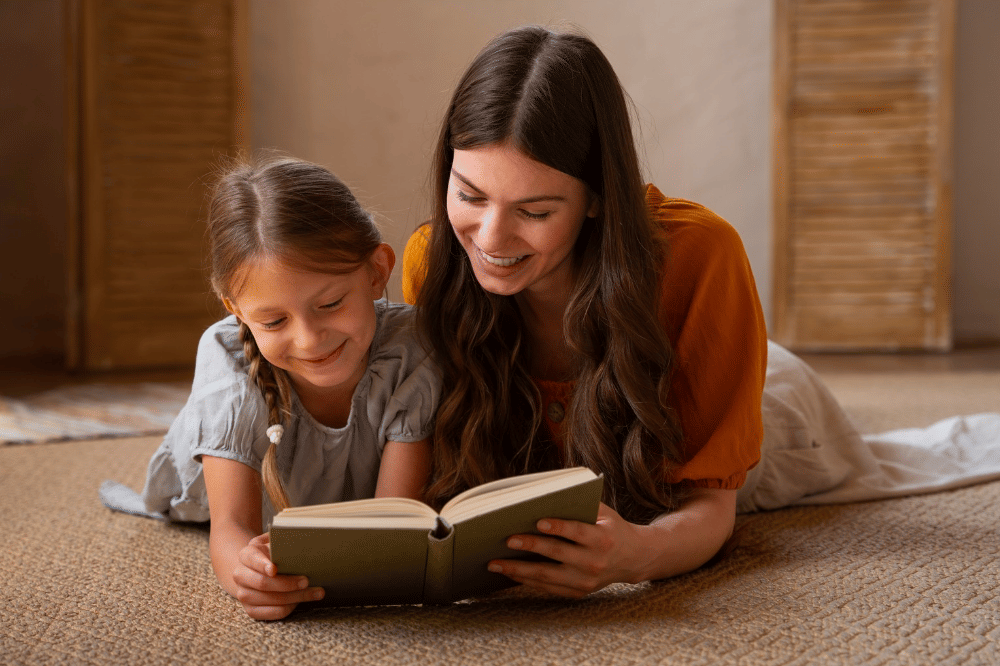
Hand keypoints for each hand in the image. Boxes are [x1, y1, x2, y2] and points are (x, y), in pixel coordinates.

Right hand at [231, 533, 324, 619]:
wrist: (256, 570)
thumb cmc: (271, 554)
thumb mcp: (273, 543)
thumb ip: (282, 542)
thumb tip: (301, 543)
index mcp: (246, 555)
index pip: (252, 559)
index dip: (262, 565)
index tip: (274, 569)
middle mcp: (240, 576)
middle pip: (263, 583)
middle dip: (287, 583)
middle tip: (306, 581)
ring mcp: (244, 595)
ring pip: (271, 600)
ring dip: (296, 597)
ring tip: (316, 592)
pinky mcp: (252, 610)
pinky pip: (273, 612)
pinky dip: (291, 607)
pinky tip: (303, 600)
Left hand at [487, 503, 644, 597]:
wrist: (633, 558)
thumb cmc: (611, 527)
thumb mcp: (603, 512)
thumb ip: (579, 503)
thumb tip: (543, 495)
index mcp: (602, 539)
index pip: (577, 532)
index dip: (558, 527)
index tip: (538, 521)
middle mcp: (595, 563)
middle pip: (557, 555)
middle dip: (530, 547)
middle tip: (507, 540)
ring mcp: (586, 581)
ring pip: (547, 576)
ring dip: (518, 570)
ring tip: (495, 563)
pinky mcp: (578, 592)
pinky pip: (548, 587)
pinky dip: (527, 581)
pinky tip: (509, 573)